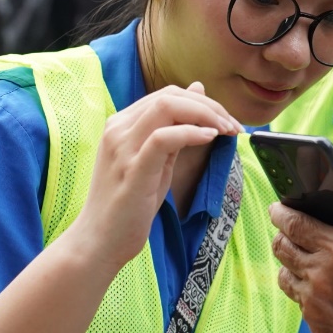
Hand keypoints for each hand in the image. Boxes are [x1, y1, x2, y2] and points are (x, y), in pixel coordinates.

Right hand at [66, 84, 240, 271]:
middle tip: (233, 126)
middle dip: (210, 106)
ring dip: (205, 115)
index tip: (227, 122)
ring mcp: (123, 148)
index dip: (203, 103)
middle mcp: (118, 129)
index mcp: (122, 124)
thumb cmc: (128, 203)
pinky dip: (190, 133)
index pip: (167, 95)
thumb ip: (173, 128)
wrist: (99, 240)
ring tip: (226, 131)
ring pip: (166, 108)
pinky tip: (209, 138)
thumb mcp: (155, 159)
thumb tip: (197, 92)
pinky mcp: (132, 170)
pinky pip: (163, 138)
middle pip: (170, 96)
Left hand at [270, 169, 332, 332]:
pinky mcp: (319, 326)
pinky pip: (298, 301)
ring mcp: (317, 305)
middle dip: (282, 233)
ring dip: (290, 262)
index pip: (294, 224)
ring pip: (285, 276)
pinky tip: (323, 284)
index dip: (282, 212)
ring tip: (306, 256)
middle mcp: (321, 278)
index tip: (278, 206)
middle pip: (282, 248)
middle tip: (291, 228)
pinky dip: (304, 288)